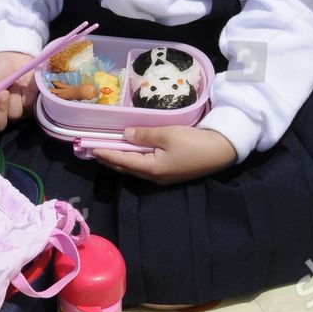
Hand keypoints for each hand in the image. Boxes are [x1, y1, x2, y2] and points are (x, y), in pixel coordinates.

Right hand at [0, 51, 39, 132]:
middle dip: (1, 110)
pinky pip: (30, 108)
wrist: (13, 55)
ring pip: (15, 115)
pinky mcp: (32, 105)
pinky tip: (26, 86)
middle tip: (4, 93)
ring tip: (15, 83)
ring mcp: (17, 110)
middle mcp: (1, 113)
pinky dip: (27, 97)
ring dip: (14, 99)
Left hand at [92, 125, 237, 183]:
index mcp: (151, 169)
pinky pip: (145, 167)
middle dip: (110, 159)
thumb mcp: (167, 134)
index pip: (122, 161)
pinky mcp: (170, 173)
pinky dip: (133, 160)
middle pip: (126, 168)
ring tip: (108, 152)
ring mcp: (163, 177)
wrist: (221, 151)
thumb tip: (125, 135)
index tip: (91, 148)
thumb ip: (144, 135)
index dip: (106, 153)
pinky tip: (130, 153)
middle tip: (94, 151)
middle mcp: (154, 177)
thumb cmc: (194, 142)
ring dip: (121, 160)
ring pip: (135, 169)